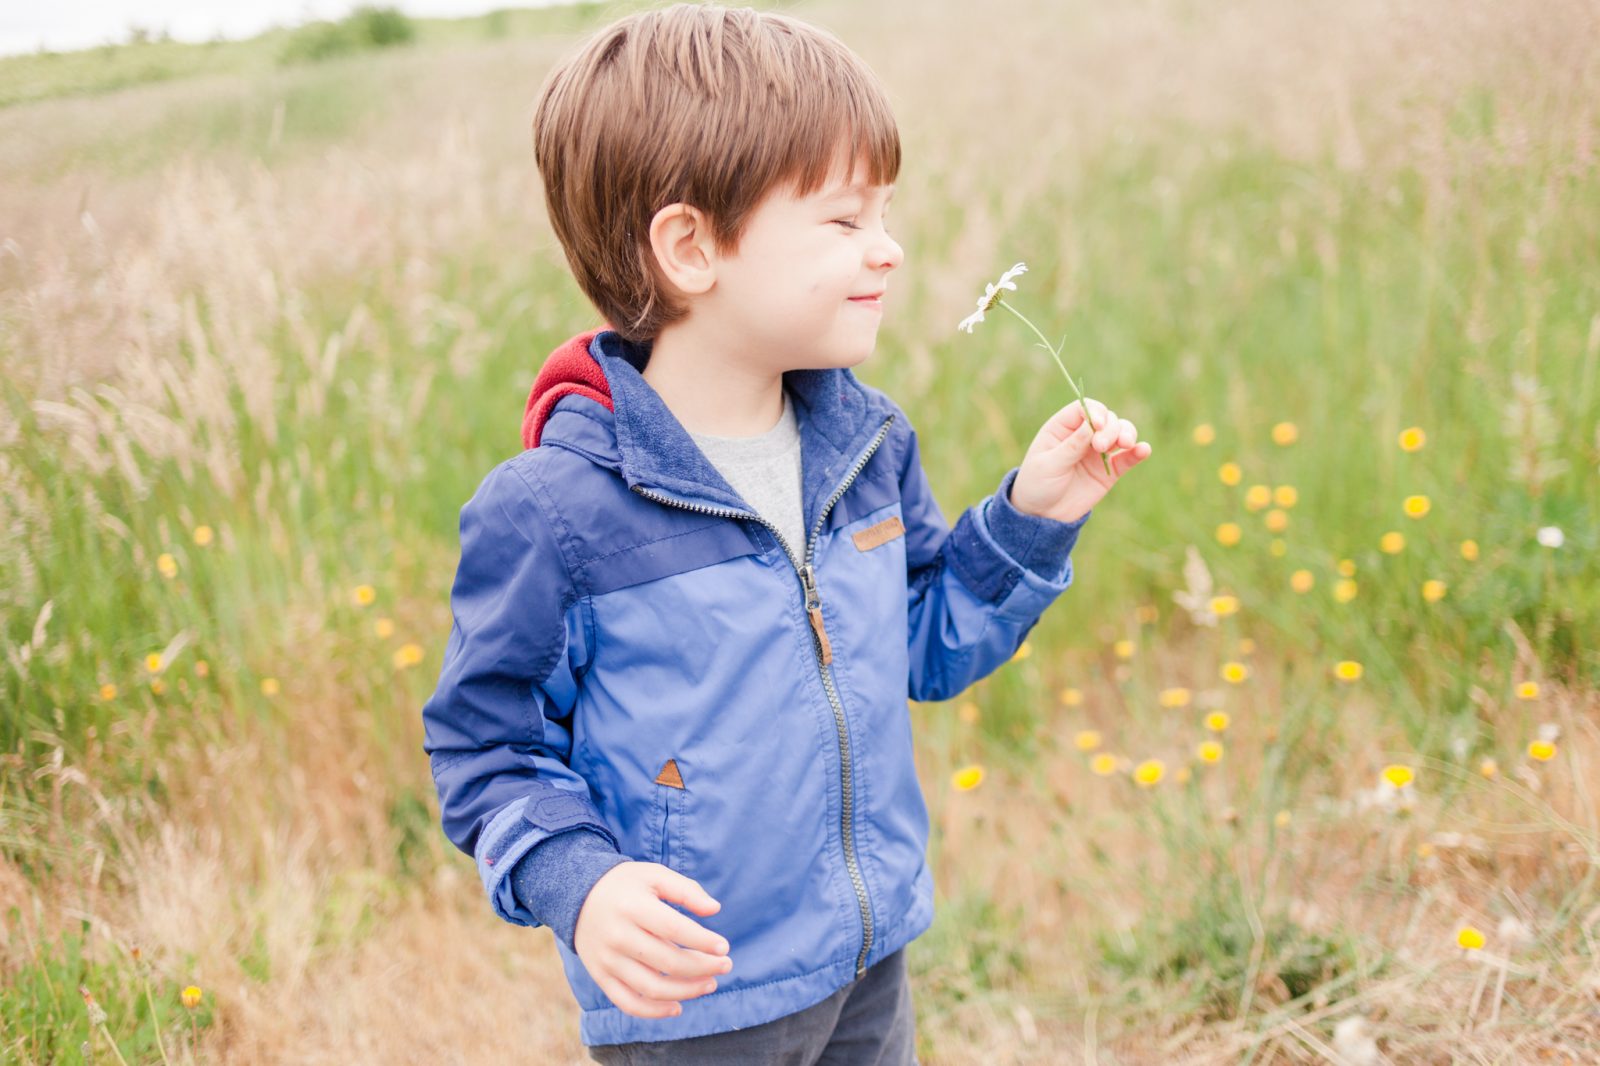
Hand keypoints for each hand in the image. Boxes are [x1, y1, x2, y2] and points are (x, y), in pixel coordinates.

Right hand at [573, 861, 732, 1018]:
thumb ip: (685, 890)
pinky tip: (677, 1007)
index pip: (674, 929)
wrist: (577, 896)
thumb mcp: (654, 875)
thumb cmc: (625, 885)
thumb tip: (714, 909)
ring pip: (652, 987)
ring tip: (710, 984)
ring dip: (687, 991)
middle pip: (668, 962)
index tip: (724, 947)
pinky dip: (654, 1012)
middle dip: (703, 967)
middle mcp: (618, 936)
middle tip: (725, 965)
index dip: (703, 942)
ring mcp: (608, 960)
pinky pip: (628, 1003)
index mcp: (633, 907)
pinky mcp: (601, 976)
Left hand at [1009, 397, 1151, 523]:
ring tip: (1126, 445)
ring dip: (1127, 434)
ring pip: (1121, 433)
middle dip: (1110, 428)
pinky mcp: (1110, 471)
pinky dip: (1138, 452)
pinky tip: (1144, 450)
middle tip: (1101, 446)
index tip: (1098, 425)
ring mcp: (1098, 452)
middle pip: (1107, 419)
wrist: (1043, 515)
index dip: (1095, 412)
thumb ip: (1071, 446)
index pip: (1084, 408)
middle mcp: (1083, 435)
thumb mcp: (1049, 465)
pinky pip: (1127, 458)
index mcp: (1062, 428)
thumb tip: (1091, 425)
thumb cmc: (1037, 485)